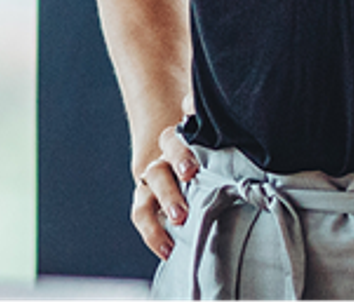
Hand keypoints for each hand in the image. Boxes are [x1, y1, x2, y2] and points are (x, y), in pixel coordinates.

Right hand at [132, 124, 199, 259]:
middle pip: (160, 169)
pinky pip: (143, 216)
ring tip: (179, 222)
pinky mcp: (147, 202)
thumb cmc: (206, 137)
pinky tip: (168, 249)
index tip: (192, 169)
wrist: (183, 148)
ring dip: (162, 209)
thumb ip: (206, 115)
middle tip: (186, 193)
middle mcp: (162, 160)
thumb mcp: (210, 125)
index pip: (173, 142)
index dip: (181, 153)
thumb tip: (198, 105)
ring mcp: (152, 182)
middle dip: (170, 187)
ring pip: (147, 195)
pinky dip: (153, 234)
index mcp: (177, 139)